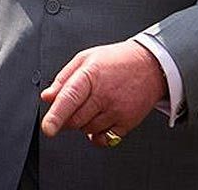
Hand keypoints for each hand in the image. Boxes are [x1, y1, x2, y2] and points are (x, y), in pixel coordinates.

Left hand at [41, 40, 166, 146]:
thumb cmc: (115, 60)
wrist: (149, 66)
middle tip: (73, 105)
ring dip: (82, 124)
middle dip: (67, 117)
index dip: (56, 115)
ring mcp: (117, 110)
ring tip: (91, 105)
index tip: (47, 128)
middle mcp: (104, 95)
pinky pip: (104, 139)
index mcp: (90, 75)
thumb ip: (63, 78)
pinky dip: (96, 135)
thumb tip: (47, 97)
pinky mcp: (127, 123)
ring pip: (87, 130)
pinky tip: (98, 120)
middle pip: (75, 119)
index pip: (69, 98)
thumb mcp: (85, 58)